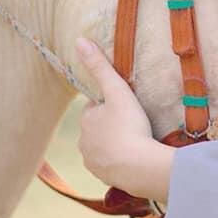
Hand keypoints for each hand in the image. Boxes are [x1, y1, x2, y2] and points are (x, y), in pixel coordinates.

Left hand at [75, 37, 167, 195]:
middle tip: (135, 124)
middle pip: (99, 128)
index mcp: (86, 120)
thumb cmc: (129, 126)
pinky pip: (112, 165)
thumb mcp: (118, 91)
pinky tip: (135, 159)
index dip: (111, 105)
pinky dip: (121, 161)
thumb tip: (79, 40)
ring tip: (137, 142)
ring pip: (104, 147)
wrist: (139, 167)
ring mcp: (93, 162)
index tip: (127, 107)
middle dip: (112, 125)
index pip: (96, 107)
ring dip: (117, 144)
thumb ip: (100, 67)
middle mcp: (84, 142)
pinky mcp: (105, 177)